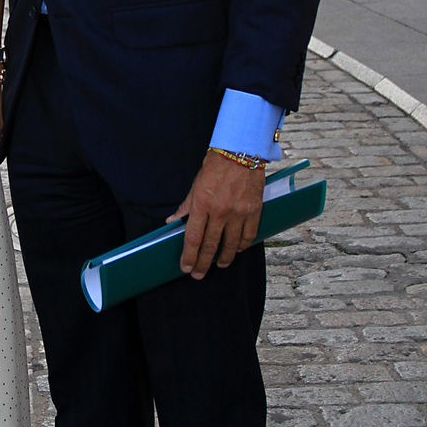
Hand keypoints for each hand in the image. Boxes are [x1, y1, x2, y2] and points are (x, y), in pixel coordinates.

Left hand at [169, 149, 264, 279]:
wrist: (241, 152)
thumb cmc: (215, 166)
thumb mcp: (195, 185)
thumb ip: (185, 206)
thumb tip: (172, 222)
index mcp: (202, 204)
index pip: (194, 238)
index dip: (189, 256)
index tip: (186, 267)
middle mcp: (220, 211)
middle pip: (211, 245)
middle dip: (203, 263)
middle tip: (199, 274)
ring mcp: (239, 212)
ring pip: (231, 244)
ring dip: (224, 258)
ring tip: (219, 265)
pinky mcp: (254, 210)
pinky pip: (249, 235)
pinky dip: (243, 245)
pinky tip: (238, 249)